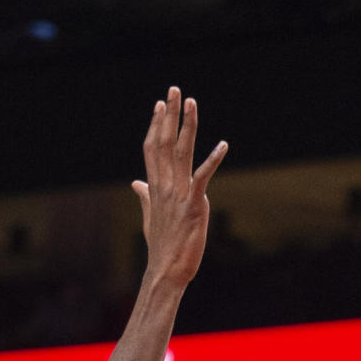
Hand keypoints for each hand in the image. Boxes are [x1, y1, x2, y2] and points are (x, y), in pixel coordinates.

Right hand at [133, 87, 226, 287]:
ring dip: (188, 126)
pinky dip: (213, 160)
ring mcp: (179, 194)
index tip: (161, 104)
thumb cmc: (162, 246)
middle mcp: (165, 186)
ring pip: (182, 153)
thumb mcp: (150, 216)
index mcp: (156, 187)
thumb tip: (136, 183)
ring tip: (192, 103)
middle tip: (175, 90)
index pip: (153, 149)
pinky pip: (203, 177)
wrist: (166, 271)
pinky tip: (224, 144)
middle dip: (170, 115)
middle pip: (165, 143)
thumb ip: (145, 196)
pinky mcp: (194, 205)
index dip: (157, 125)